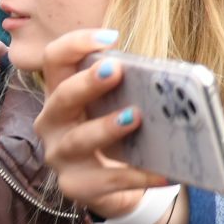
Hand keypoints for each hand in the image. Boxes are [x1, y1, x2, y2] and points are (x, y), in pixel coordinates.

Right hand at [34, 28, 168, 218]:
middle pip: (63, 96)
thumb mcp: (119, 105)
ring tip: (135, 117)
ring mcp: (60, 155)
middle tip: (116, 71)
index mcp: (62, 93)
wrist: (115, 186)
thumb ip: (132, 89)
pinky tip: (166, 173)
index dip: (75, 44)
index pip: (55, 60)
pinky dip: (139, 176)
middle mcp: (53, 121)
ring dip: (107, 127)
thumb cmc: (118, 134)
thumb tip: (171, 80)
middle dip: (88, 83)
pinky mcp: (75, 185)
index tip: (110, 37)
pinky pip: (108, 180)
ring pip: (79, 139)